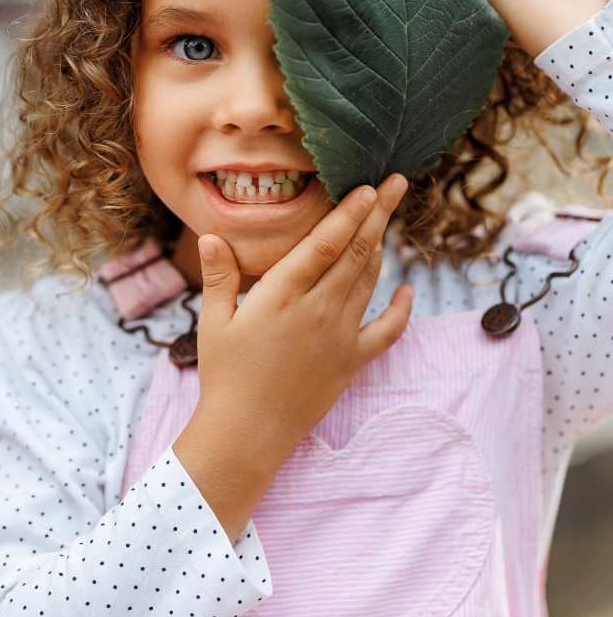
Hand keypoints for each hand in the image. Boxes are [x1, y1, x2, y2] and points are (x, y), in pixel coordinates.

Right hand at [194, 175, 411, 458]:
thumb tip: (211, 235)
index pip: (325, 243)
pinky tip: (406, 290)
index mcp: (281, 295)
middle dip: (378, 214)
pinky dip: (400, 309)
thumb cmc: (223, 375)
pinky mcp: (351, 362)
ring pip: (369, 281)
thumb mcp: (213, 322)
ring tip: (388, 218)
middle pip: (356, 252)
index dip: (350, 212)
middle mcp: (317, 310)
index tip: (369, 186)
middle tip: (397, 182)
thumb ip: (219, 276)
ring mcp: (339, 337)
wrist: (246, 434)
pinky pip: (386, 332)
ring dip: (381, 247)